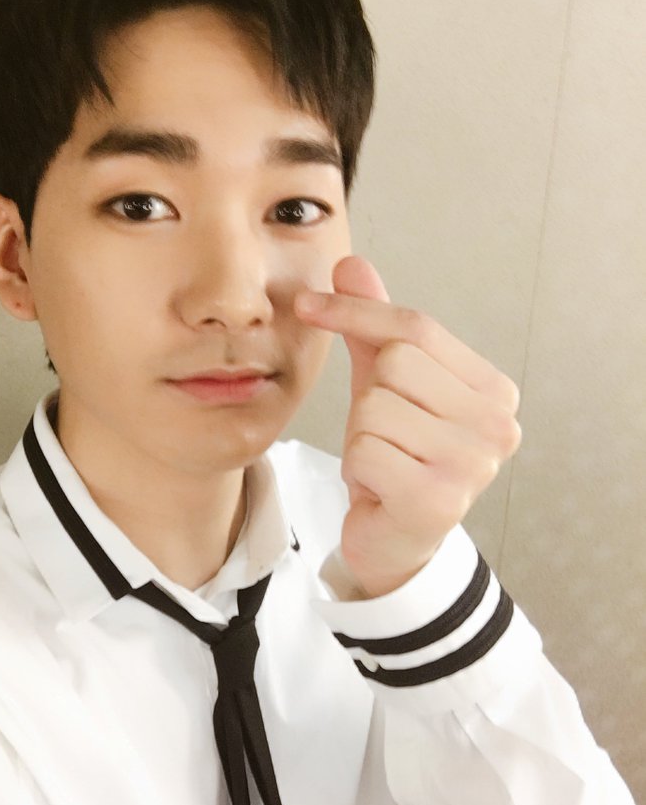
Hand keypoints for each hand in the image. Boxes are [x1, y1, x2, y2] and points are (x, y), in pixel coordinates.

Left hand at [295, 256, 521, 597]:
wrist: (397, 541)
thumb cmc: (397, 457)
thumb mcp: (383, 384)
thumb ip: (373, 326)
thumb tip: (350, 263)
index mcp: (494, 390)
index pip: (416, 326)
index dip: (355, 310)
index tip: (307, 304)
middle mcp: (497, 425)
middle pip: (396, 363)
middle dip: (371, 396)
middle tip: (385, 434)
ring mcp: (474, 465)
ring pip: (375, 408)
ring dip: (362, 436)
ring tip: (385, 462)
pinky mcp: (438, 500)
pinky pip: (364, 450)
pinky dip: (358, 468)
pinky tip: (380, 487)